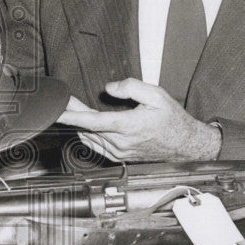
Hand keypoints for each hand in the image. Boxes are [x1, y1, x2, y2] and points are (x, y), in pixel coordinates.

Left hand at [57, 78, 221, 161]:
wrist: (186, 145)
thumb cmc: (172, 119)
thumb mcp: (157, 95)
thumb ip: (131, 87)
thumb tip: (109, 87)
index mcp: (128, 126)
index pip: (93, 121)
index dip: (72, 116)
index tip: (58, 111)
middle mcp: (121, 143)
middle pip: (87, 128)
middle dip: (73, 113)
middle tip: (63, 101)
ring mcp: (119, 152)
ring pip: (90, 138)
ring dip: (78, 124)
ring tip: (71, 108)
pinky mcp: (119, 157)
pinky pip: (96, 146)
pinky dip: (87, 134)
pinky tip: (82, 125)